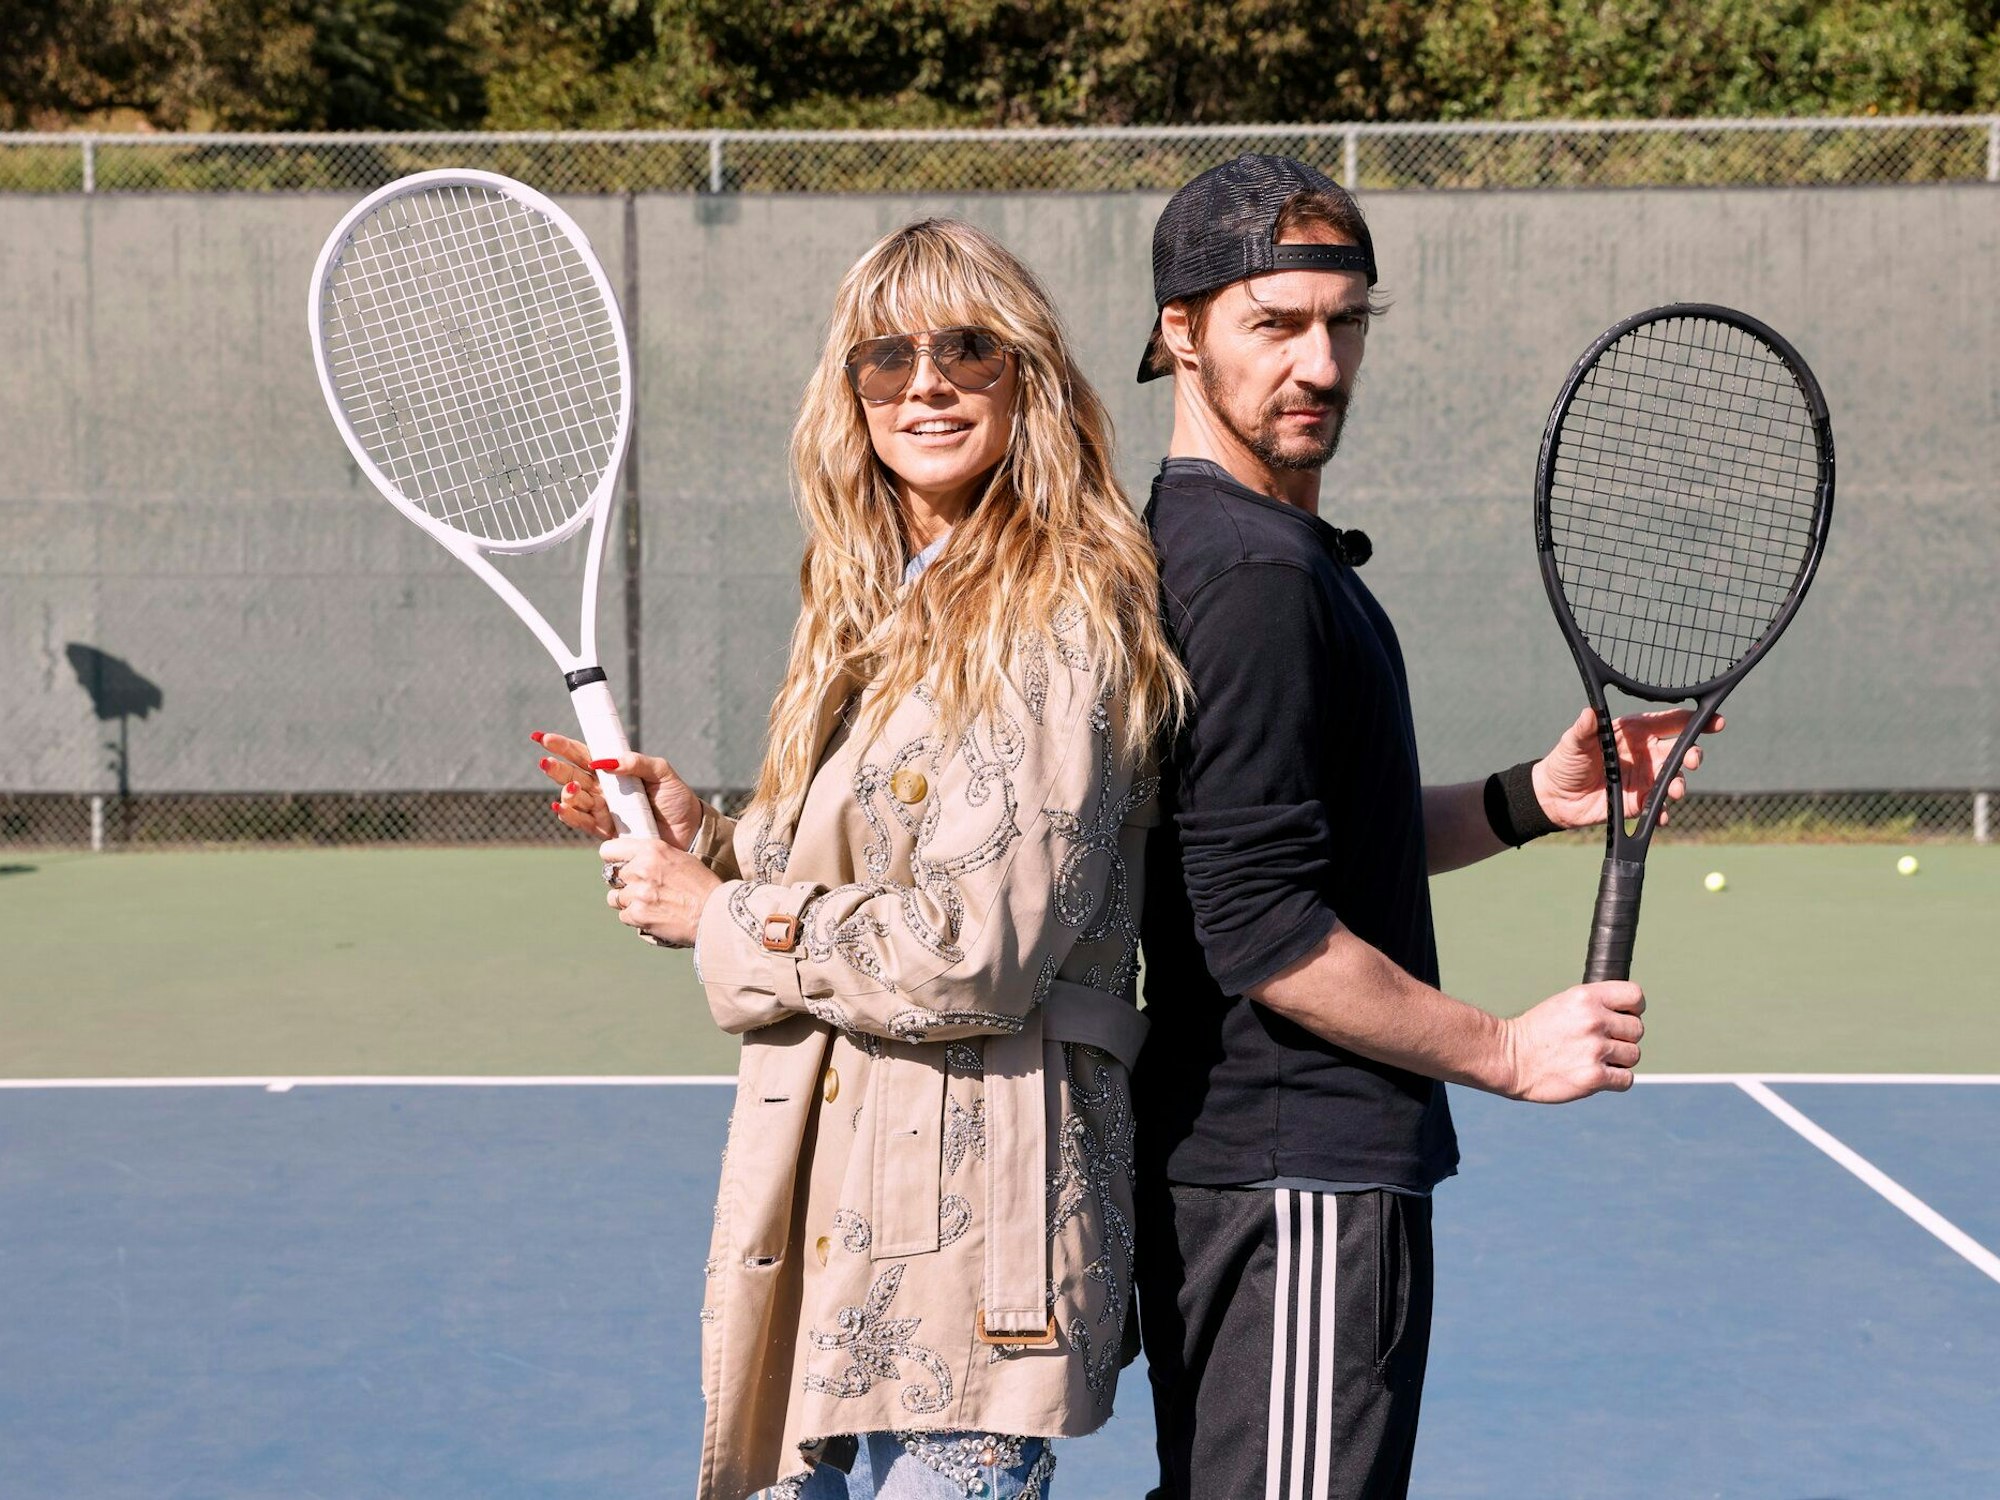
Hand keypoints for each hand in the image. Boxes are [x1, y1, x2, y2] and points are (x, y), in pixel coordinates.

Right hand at [532, 729, 704, 847]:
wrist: (689, 831)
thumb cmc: (676, 798)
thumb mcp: (661, 772)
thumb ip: (637, 762)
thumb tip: (607, 761)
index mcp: (614, 771)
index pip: (584, 755)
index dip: (563, 746)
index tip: (544, 737)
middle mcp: (604, 790)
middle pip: (572, 776)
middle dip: (556, 768)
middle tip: (545, 761)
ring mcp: (603, 810)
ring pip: (574, 800)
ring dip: (566, 793)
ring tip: (569, 789)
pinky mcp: (606, 831)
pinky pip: (582, 822)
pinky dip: (569, 815)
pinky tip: (561, 807)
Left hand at [599, 835, 722, 946]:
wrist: (715, 913)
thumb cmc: (701, 886)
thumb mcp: (679, 858)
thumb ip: (654, 856)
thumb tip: (632, 860)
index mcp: (652, 850)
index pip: (609, 850)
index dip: (613, 860)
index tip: (620, 866)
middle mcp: (641, 869)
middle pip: (612, 876)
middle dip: (625, 884)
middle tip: (644, 890)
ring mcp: (638, 893)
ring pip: (615, 898)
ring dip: (628, 902)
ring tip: (651, 904)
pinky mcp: (638, 914)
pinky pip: (624, 916)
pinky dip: (636, 918)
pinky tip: (654, 916)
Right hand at [1498, 982, 1645, 1101]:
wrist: (1508, 1058)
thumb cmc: (1536, 1032)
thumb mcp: (1564, 1003)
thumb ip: (1596, 1005)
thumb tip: (1629, 1014)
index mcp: (1586, 997)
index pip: (1636, 996)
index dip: (1633, 1009)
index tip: (1622, 1017)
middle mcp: (1593, 1020)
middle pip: (1637, 1029)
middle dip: (1622, 1038)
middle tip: (1598, 1043)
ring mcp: (1594, 1049)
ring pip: (1633, 1055)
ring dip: (1618, 1060)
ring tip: (1592, 1059)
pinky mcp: (1593, 1077)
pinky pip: (1626, 1079)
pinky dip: (1615, 1080)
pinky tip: (1595, 1075)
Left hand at [1531, 706, 1723, 830]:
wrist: (1555, 797)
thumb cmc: (1566, 761)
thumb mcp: (1573, 742)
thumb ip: (1583, 729)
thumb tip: (1589, 712)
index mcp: (1634, 732)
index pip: (1670, 722)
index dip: (1695, 720)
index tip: (1715, 721)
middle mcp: (1646, 754)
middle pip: (1680, 750)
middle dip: (1692, 754)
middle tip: (1692, 760)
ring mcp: (1646, 779)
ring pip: (1674, 779)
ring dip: (1679, 785)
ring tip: (1674, 791)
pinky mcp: (1640, 802)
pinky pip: (1659, 807)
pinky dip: (1663, 812)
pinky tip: (1661, 815)